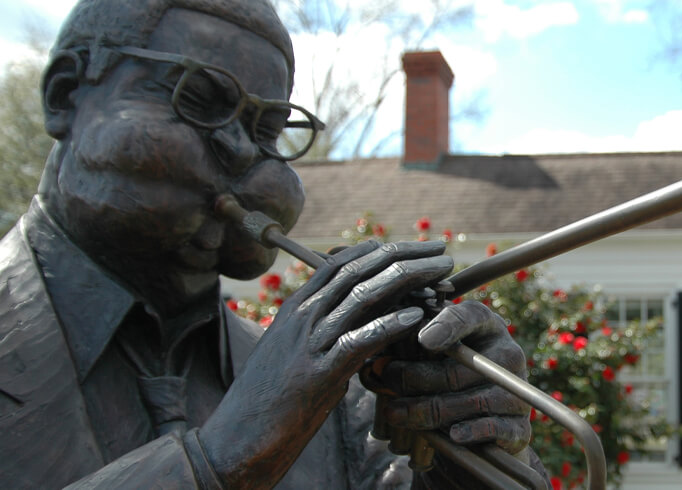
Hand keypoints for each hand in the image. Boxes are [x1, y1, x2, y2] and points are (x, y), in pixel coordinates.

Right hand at [198, 240, 453, 487]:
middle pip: (358, 271)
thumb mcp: (295, 354)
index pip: (341, 263)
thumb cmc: (270, 400)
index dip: (381, 250)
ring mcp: (309, 344)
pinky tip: (417, 315)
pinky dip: (389, 324)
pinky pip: (358, 340)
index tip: (413, 246)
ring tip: (440, 273)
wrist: (237, 439)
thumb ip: (325, 333)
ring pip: (362, 297)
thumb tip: (365, 321)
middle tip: (439, 251)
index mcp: (296, 309)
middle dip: (403, 255)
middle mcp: (302, 318)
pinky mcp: (317, 374)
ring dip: (407, 279)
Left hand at [370, 300, 530, 454]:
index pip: (470, 317)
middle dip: (413, 377)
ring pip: (468, 402)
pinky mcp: (519, 426)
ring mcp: (516, 392)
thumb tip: (374, 359)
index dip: (447, 326)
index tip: (421, 339)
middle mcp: (507, 355)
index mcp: (487, 327)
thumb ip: (411, 348)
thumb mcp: (436, 354)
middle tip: (384, 380)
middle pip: (456, 369)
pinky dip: (470, 432)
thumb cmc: (450, 378)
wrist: (482, 424)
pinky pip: (494, 429)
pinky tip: (450, 436)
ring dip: (425, 411)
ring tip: (394, 412)